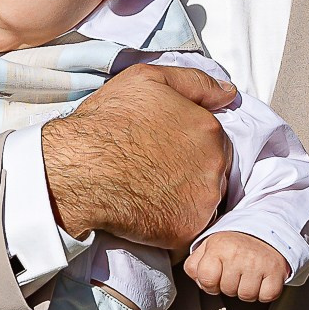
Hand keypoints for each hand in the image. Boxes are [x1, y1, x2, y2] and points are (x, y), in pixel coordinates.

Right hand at [39, 62, 234, 250]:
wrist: (80, 168)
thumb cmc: (108, 121)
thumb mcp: (147, 79)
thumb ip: (195, 82)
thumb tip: (228, 93)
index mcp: (209, 129)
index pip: (214, 141)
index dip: (189, 144)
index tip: (164, 148)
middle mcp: (215, 165)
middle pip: (213, 172)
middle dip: (190, 171)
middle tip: (155, 169)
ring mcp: (204, 200)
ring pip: (204, 201)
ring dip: (184, 198)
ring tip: (149, 190)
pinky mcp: (187, 230)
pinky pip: (188, 228)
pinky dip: (172, 222)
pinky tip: (147, 210)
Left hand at [187, 232, 288, 302]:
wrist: (264, 230)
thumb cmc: (234, 243)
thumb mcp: (207, 246)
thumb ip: (193, 264)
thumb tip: (197, 281)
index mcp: (218, 247)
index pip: (206, 280)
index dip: (210, 284)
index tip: (216, 278)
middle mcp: (237, 254)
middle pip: (227, 290)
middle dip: (229, 286)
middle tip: (235, 273)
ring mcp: (258, 262)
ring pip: (247, 296)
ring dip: (247, 290)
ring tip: (247, 275)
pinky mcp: (276, 270)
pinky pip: (266, 296)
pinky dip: (264, 292)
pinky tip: (261, 279)